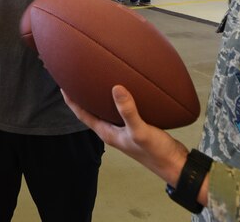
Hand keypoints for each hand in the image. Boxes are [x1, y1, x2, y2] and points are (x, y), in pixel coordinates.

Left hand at [62, 85, 188, 187]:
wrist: (176, 164)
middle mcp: (113, 130)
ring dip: (101, 95)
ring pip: (107, 108)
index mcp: (107, 132)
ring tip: (98, 77)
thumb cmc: (156, 153)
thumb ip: (128, 111)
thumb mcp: (140, 131)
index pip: (82, 114)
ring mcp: (124, 128)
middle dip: (83, 94)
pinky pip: (122, 108)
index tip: (63, 83)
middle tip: (77, 75)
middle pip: (92, 110)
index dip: (71, 100)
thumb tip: (116, 88)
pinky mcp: (137, 125)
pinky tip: (125, 86)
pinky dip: (120, 97)